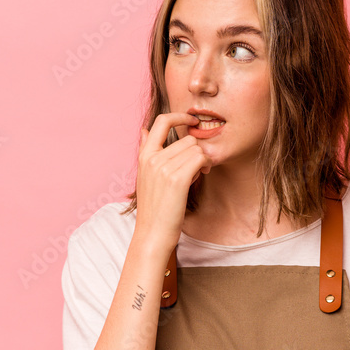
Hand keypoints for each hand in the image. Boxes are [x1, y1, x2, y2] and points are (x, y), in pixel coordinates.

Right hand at [134, 113, 211, 255]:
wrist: (152, 234)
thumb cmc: (153, 207)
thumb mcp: (145, 175)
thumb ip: (146, 150)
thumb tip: (144, 130)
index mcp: (144, 156)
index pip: (161, 121)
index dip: (179, 116)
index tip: (191, 120)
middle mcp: (152, 158)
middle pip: (187, 138)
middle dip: (197, 150)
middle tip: (198, 166)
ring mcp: (163, 167)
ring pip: (196, 148)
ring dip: (202, 160)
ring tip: (196, 175)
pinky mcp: (176, 179)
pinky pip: (200, 158)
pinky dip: (205, 165)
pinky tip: (200, 176)